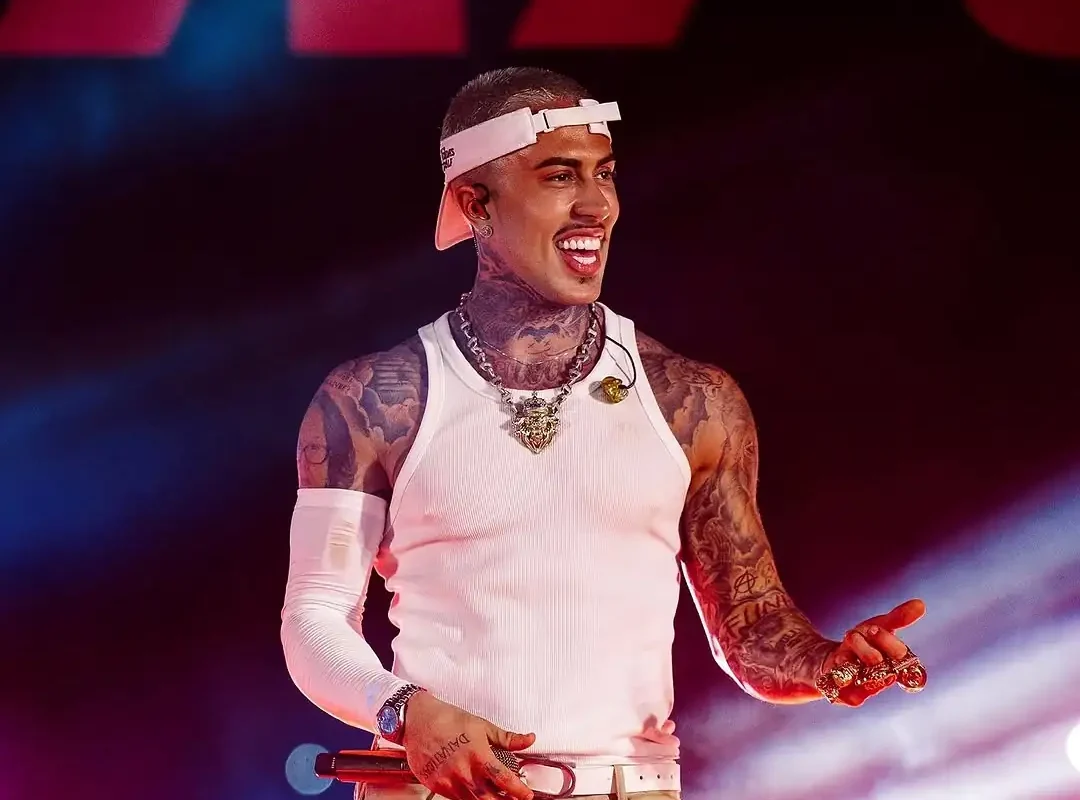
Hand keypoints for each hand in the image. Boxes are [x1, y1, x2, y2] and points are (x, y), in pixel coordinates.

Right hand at [402, 691, 535, 799]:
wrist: (417, 720)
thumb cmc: (447, 719)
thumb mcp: (482, 725)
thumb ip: (507, 737)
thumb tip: (528, 739)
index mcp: (478, 755)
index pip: (505, 780)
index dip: (519, 791)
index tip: (526, 794)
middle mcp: (464, 772)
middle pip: (490, 799)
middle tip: (513, 799)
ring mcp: (450, 781)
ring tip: (495, 797)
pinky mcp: (437, 785)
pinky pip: (456, 799)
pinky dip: (468, 798)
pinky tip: (474, 793)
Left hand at [822, 598, 925, 706]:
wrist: (834, 660)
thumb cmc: (864, 642)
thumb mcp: (879, 625)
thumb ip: (899, 618)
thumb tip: (921, 604)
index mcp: (896, 660)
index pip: (901, 656)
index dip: (888, 643)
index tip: (874, 628)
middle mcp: (884, 676)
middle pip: (882, 668)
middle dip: (867, 651)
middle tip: (856, 636)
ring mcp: (867, 688)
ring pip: (865, 682)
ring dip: (850, 662)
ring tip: (843, 649)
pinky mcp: (849, 698)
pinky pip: (848, 696)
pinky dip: (842, 681)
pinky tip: (837, 665)